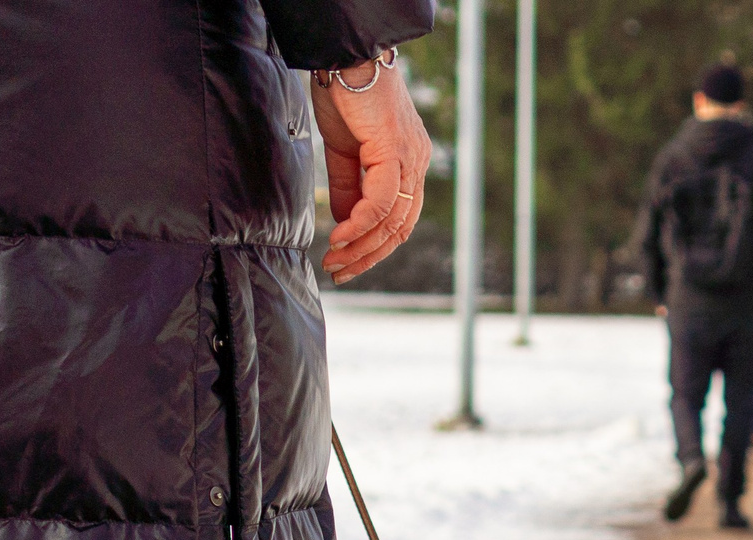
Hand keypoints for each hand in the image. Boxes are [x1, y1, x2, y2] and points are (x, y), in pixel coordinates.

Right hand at [311, 60, 433, 283]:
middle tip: (340, 272)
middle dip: (368, 256)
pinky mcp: (395, 151)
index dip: (374, 247)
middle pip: (400, 228)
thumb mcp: (344, 149)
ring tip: (335, 259)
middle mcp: (417, 164)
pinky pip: (381, 201)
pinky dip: (361, 223)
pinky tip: (339, 235)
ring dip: (361, 246)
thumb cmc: (345, 93)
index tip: (346, 262)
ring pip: (392, 220)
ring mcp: (410, 158)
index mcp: (408, 164)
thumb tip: (346, 223)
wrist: (346, 55)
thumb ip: (348, 188)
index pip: (399, 219)